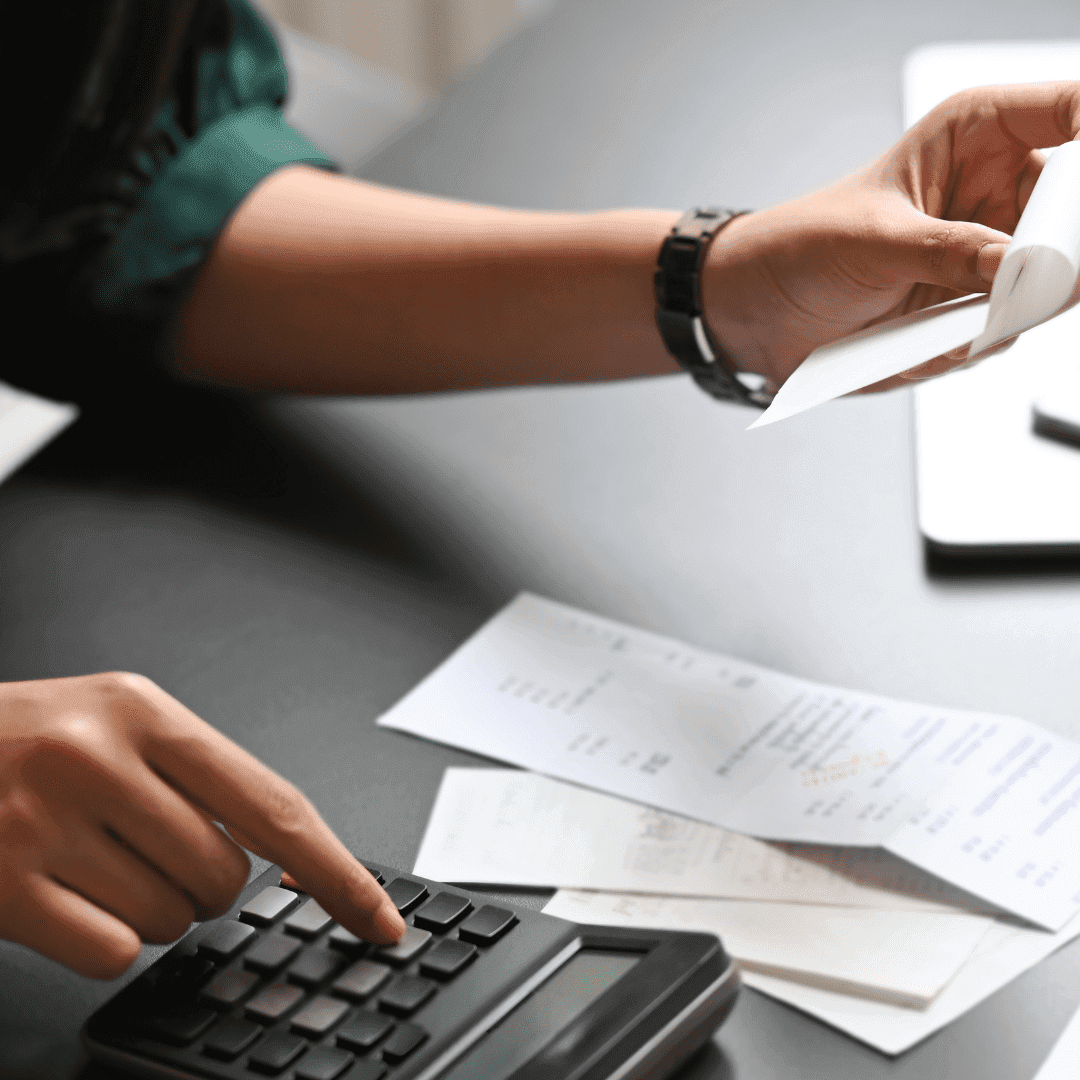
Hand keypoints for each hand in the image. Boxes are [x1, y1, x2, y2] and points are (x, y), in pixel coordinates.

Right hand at [0, 672, 404, 978]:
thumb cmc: (23, 739)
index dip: (337, 871)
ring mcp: (43, 823)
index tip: (379, 919)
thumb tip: (281, 852)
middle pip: (223, 874)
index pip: (272, 804)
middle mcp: (98, 757)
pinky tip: (60, 894)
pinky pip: (111, 952)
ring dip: (150, 910)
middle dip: (202, 883)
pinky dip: (101, 940)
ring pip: (171, 920)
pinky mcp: (1, 888)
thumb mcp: (114, 721)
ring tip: (92, 859)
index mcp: (143, 710)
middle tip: (140, 846)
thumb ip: (195, 776)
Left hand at [702, 81, 1079, 391]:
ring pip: (1049, 283)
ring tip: (946, 319)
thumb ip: (955, 251)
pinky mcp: (973, 308)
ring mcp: (990, 254)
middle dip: (1056, 252)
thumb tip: (1026, 266)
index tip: (1073, 202)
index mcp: (977, 135)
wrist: (762, 312)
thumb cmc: (804, 245)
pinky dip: (969, 344)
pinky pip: (1005, 331)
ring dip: (1002, 311)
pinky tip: (921, 342)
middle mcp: (996, 191)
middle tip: (1025, 277)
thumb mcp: (877, 240)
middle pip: (1074, 212)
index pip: (1072, 111)